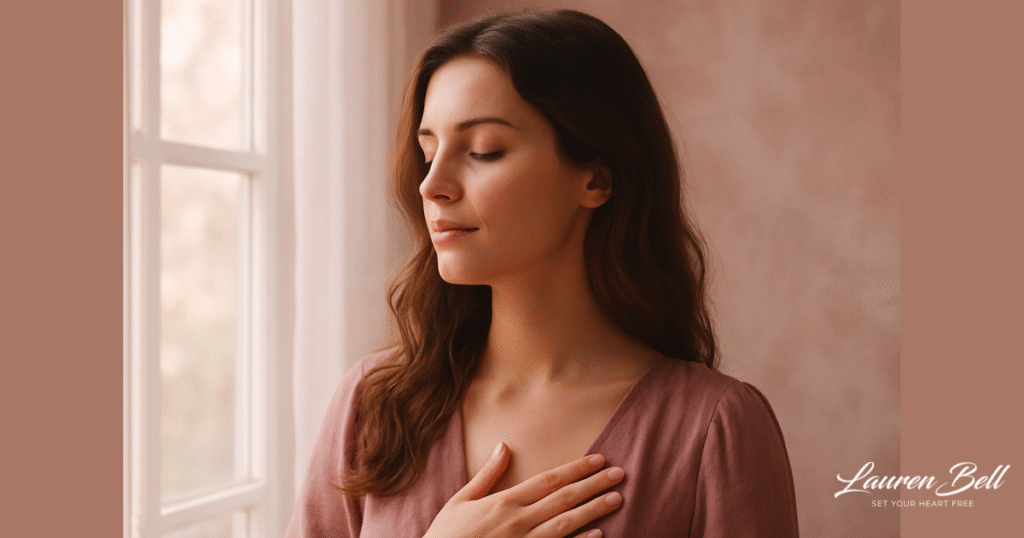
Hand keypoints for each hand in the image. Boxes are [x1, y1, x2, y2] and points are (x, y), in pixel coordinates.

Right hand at [423, 442, 623, 537]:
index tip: (599, 459)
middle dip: (594, 485)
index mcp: (504, 502)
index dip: (576, 468)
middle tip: (620, 474)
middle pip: (565, 499)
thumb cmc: (446, 536)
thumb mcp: (460, 501)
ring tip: (617, 499)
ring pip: (567, 524)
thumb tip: (504, 445)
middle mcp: (518, 522)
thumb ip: (487, 474)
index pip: (549, 480)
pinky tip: (599, 535)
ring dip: (595, 511)